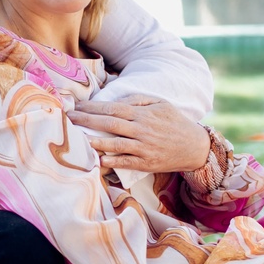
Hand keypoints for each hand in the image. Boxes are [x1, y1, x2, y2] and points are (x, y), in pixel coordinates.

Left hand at [66, 95, 210, 172]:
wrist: (194, 146)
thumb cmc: (174, 122)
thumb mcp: (161, 104)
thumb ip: (138, 99)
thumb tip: (116, 100)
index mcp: (143, 114)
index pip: (113, 109)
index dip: (93, 108)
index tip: (77, 106)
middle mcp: (142, 130)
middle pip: (110, 124)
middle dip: (87, 121)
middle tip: (69, 119)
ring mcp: (144, 148)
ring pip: (116, 144)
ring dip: (96, 141)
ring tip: (79, 139)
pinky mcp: (147, 163)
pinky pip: (126, 162)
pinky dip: (112, 161)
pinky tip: (99, 159)